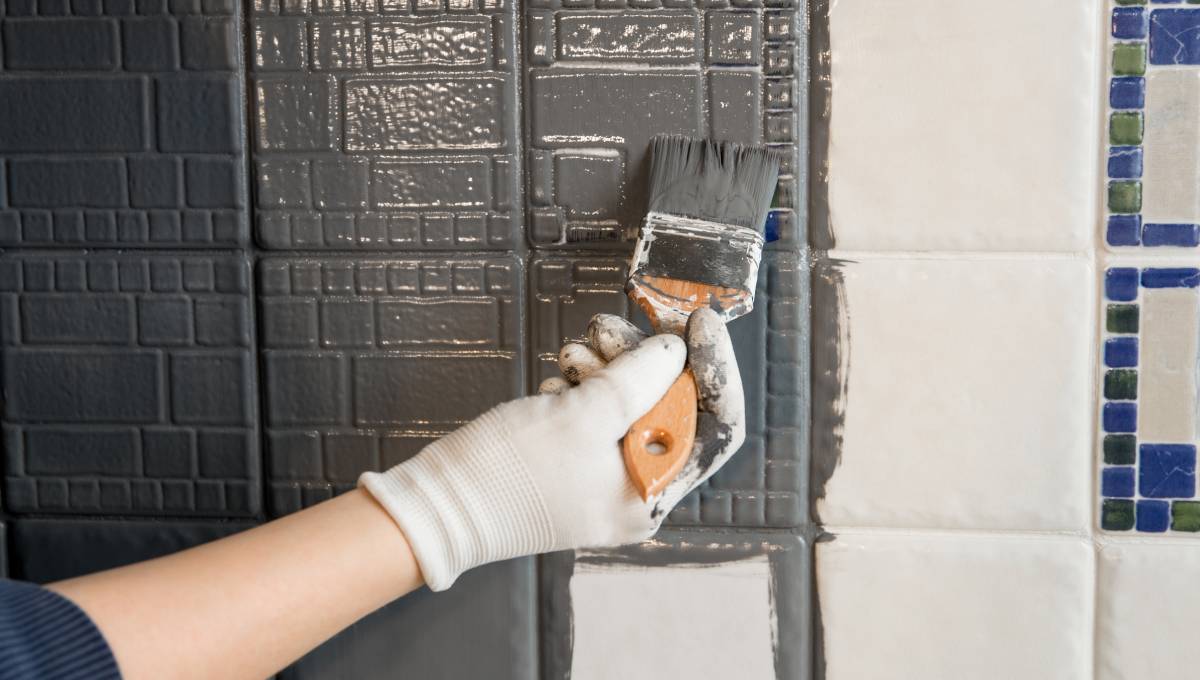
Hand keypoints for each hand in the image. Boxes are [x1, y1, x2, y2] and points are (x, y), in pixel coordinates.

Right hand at [360, 308, 744, 590]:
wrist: (438, 503)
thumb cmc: (507, 475)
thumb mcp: (583, 415)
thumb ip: (640, 379)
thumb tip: (676, 351)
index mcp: (652, 494)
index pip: (717, 426)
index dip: (716, 368)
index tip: (699, 322)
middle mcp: (636, 491)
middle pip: (672, 407)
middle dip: (644, 361)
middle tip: (612, 331)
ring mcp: (604, 477)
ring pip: (632, 403)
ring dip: (608, 368)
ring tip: (574, 355)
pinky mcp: (575, 461)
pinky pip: (599, 412)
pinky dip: (584, 386)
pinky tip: (558, 381)